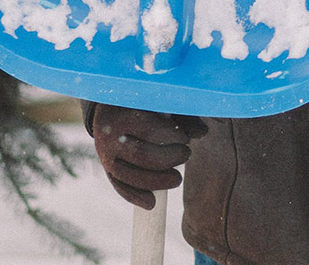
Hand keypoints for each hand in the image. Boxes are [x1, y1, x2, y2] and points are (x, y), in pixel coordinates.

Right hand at [91, 104, 207, 208]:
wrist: (110, 107)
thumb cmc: (145, 103)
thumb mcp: (161, 103)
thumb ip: (181, 116)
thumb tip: (202, 133)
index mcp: (124, 112)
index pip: (149, 128)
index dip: (171, 135)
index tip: (186, 138)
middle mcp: (109, 135)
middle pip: (141, 154)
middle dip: (168, 159)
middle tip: (186, 155)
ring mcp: (106, 154)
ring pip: (128, 175)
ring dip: (155, 182)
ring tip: (177, 179)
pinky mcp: (107, 168)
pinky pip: (119, 186)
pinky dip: (135, 196)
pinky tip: (151, 204)